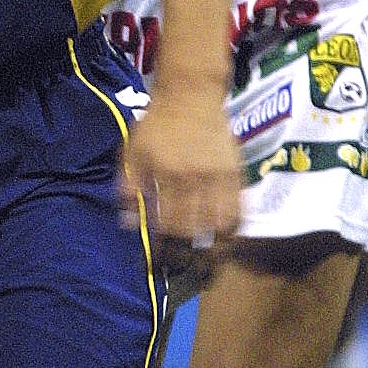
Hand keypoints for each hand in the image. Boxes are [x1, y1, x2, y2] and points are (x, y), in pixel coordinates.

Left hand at [119, 87, 240, 284]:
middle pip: (194, 230)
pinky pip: (239, 209)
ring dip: (214, 250)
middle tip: (182, 273)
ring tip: (206, 265)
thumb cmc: (157, 125)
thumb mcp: (133, 152)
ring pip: (220, 225)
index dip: (163, 249)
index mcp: (165, 174)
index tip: (159, 268)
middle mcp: (194, 179)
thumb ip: (128, 187)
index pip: (166, 224)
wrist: (191, 94)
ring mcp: (218, 176)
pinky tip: (225, 242)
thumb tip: (127, 224)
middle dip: (187, 256)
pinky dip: (233, 230)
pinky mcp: (236, 173)